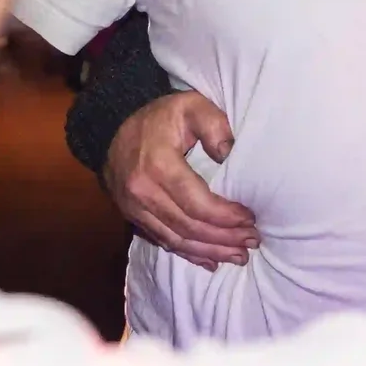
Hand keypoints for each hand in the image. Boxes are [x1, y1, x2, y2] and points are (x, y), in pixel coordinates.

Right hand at [104, 90, 258, 269]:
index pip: (197, 203)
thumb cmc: (159, 116)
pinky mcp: (131, 216)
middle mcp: (143, 192)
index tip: (250, 218)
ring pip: (176, 240)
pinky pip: (162, 241)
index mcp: (159, 165)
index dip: (226, 216)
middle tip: (252, 241)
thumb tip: (227, 154)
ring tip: (238, 256)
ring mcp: (133, 208)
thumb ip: (213, 124)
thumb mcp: (190, 105)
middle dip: (224, 238)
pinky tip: (210, 260)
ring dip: (210, 251)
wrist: (112, 126)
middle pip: (188, 226)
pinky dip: (188, 253)